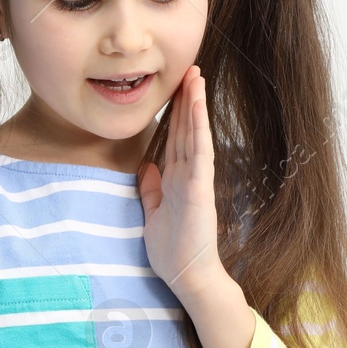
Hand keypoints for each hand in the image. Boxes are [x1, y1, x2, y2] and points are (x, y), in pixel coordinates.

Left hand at [138, 66, 228, 304]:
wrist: (188, 277)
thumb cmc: (173, 251)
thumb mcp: (153, 215)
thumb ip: (151, 191)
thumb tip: (146, 168)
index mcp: (177, 181)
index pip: (177, 139)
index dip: (177, 113)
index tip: (176, 89)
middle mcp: (189, 176)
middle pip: (187, 130)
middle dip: (187, 100)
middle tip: (189, 70)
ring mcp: (196, 180)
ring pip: (195, 134)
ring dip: (195, 105)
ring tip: (196, 76)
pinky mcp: (200, 189)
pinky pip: (199, 152)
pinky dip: (199, 128)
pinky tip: (197, 107)